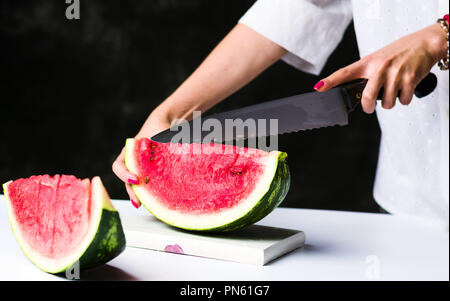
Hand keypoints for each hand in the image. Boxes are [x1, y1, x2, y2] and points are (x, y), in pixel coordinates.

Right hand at [112, 114, 169, 207]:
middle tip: (138, 202)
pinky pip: (144, 183)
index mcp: (129, 152)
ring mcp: (139, 167)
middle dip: (131, 192)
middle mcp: (131, 161)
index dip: (124, 175)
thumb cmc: (160, 128)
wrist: (163, 125)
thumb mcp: (162, 134)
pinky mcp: (147, 172)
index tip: (135, 179)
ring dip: (138, 195)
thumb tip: (181, 151)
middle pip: (126, 180)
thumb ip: (168, 142)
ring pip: (134, 184)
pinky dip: (148, 192)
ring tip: (141, 205)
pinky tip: (155, 201)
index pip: (119, 166)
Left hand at [313, 23, 447, 112]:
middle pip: (366, 98)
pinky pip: (403, 100)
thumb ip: (367, 74)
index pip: (344, 72)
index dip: (330, 81)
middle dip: (368, 107)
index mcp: (368, 63)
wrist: (425, 43)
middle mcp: (379, 68)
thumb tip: (357, 94)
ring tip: (395, 90)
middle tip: (370, 106)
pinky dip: (405, 99)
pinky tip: (405, 89)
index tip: (318, 88)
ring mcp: (394, 74)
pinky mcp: (409, 79)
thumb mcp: (378, 59)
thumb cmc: (399, 53)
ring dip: (391, 102)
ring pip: (387, 103)